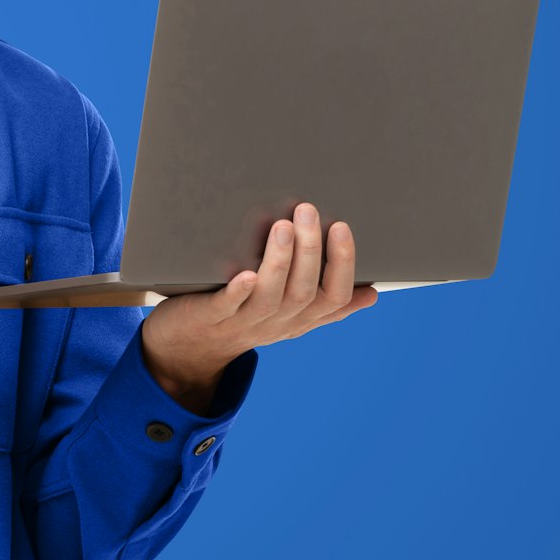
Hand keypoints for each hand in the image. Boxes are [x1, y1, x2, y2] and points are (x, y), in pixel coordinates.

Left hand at [139, 202, 378, 399]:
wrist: (188, 348)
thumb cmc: (242, 317)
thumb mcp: (288, 314)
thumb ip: (324, 304)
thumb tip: (371, 294)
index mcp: (298, 318)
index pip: (333, 297)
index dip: (342, 264)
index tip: (342, 227)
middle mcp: (276, 322)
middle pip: (303, 292)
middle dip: (310, 250)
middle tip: (309, 211)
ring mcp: (243, 322)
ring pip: (271, 296)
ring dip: (279, 261)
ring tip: (283, 226)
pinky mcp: (211, 318)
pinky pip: (228, 307)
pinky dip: (239, 291)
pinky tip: (245, 274)